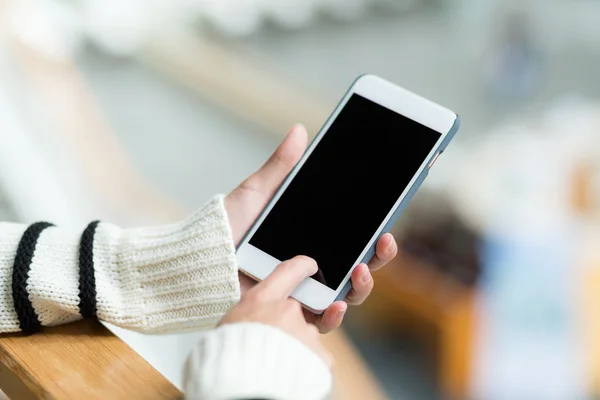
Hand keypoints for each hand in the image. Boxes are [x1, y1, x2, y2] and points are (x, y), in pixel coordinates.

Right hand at [220, 256, 332, 367]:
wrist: (241, 392)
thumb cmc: (225, 362)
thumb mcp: (226, 327)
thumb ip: (247, 315)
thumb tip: (249, 318)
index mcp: (261, 300)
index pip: (288, 271)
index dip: (301, 266)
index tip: (309, 265)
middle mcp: (288, 312)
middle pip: (293, 313)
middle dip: (285, 328)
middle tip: (268, 346)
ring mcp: (306, 334)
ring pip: (304, 338)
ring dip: (293, 349)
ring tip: (273, 366)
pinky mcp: (320, 358)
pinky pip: (314, 359)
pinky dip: (304, 367)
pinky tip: (287, 376)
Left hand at [225, 124, 397, 332]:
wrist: (200, 261)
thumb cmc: (227, 227)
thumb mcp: (257, 192)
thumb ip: (281, 167)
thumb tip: (299, 130)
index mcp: (314, 237)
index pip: (356, 234)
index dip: (377, 228)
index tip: (390, 217)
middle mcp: (317, 265)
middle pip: (361, 264)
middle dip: (380, 255)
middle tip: (384, 241)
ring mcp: (307, 290)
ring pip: (349, 294)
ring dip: (364, 284)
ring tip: (360, 270)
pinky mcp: (292, 313)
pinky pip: (320, 321)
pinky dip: (334, 316)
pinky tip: (336, 304)